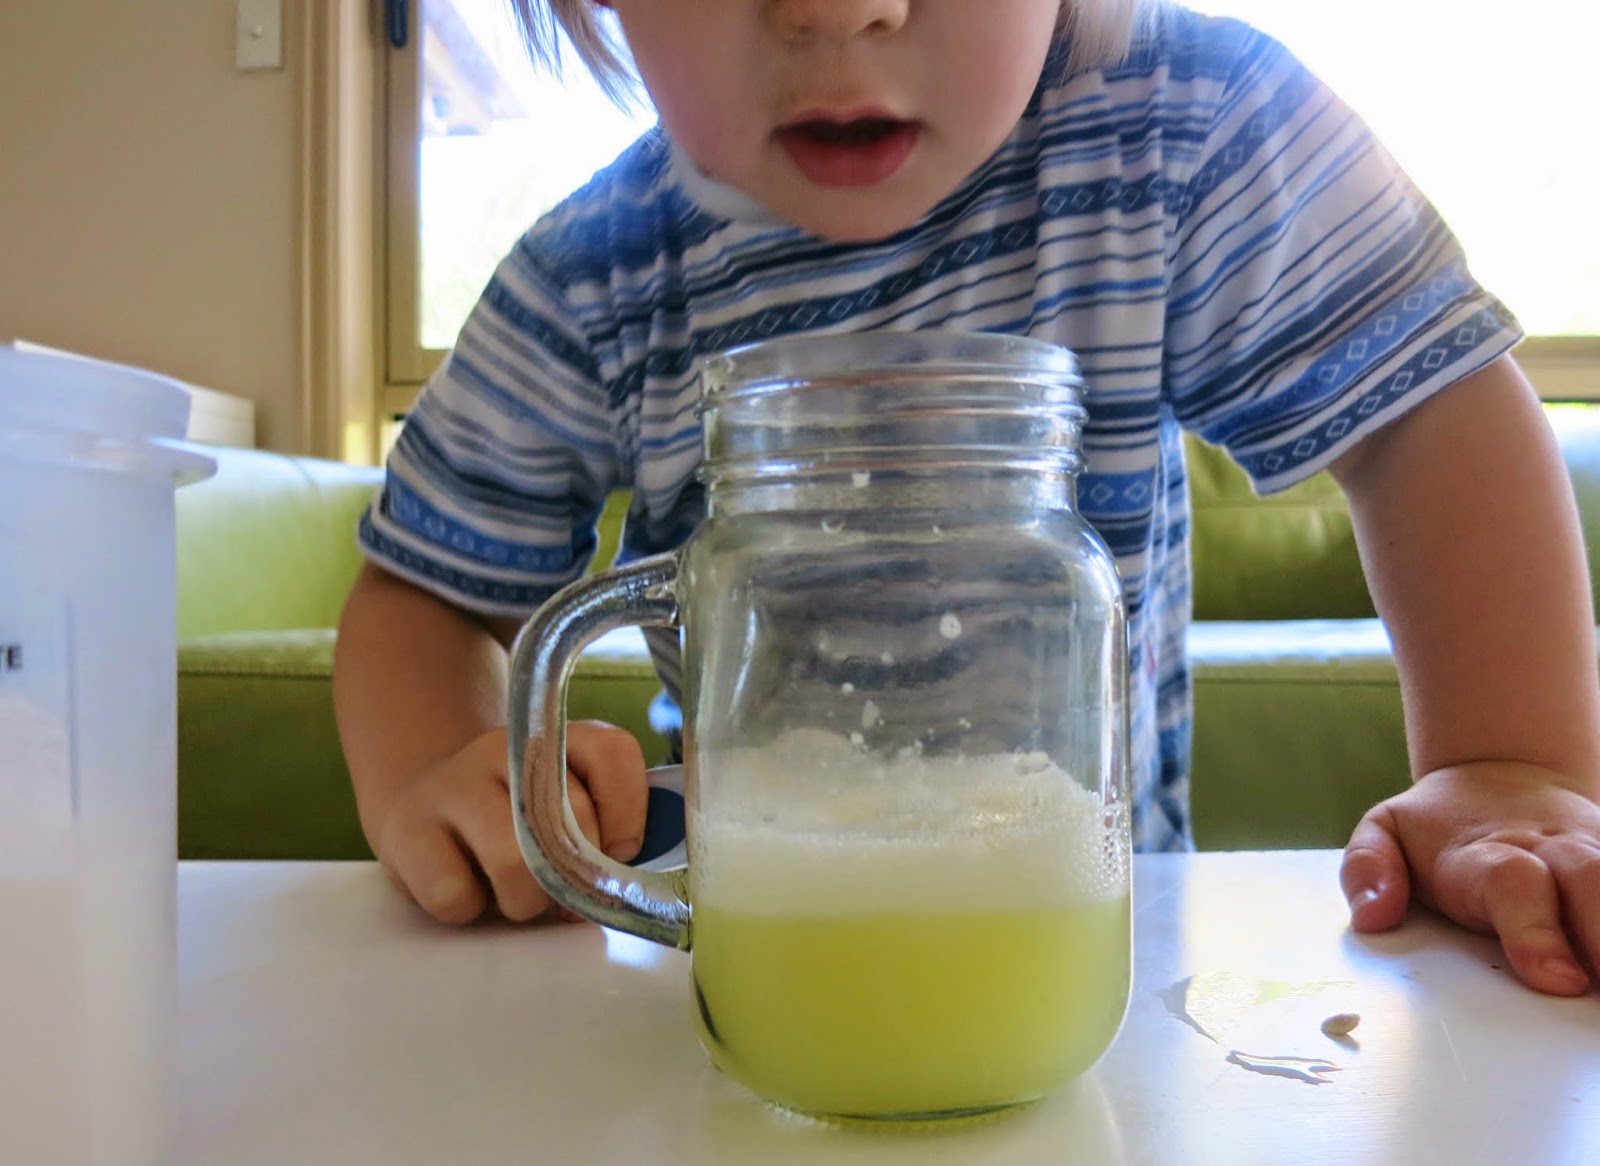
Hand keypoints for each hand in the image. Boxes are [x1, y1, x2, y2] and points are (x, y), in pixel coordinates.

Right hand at [371, 720, 647, 924]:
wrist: (422, 806)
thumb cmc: (512, 821)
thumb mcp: (563, 809)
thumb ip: (603, 829)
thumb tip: (623, 872)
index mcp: (555, 737)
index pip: (612, 752)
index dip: (628, 813)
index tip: (621, 853)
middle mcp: (504, 749)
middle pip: (568, 821)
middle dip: (575, 879)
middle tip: (560, 893)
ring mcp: (453, 784)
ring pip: (514, 862)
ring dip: (525, 902)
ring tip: (513, 894)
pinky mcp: (406, 829)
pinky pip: (455, 895)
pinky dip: (468, 910)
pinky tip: (464, 888)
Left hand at [1340, 762, 1599, 994]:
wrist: (1501, 770)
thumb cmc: (1440, 824)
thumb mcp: (1384, 829)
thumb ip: (1368, 868)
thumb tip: (1373, 914)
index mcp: (1487, 853)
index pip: (1513, 885)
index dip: (1535, 931)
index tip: (1557, 980)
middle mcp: (1552, 850)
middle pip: (1592, 881)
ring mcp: (1598, 850)